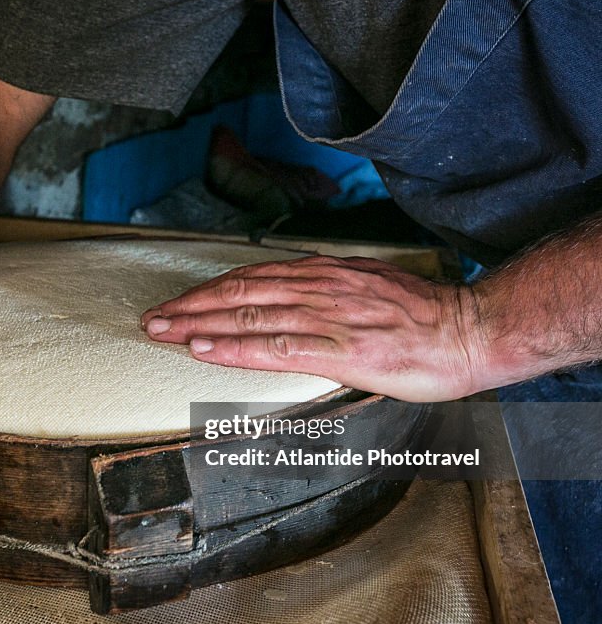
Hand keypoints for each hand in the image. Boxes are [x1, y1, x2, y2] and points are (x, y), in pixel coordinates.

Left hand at [141, 255, 487, 401]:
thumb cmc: (423, 316)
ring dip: (198, 325)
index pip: (252, 277)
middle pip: (239, 293)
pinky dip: (234, 347)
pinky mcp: (340, 349)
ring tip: (164, 332)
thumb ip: (327, 290)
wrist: (470, 330)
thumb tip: (292, 297)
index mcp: (324, 274)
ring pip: (248, 317)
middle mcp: (318, 288)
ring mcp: (327, 316)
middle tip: (154, 317)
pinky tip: (205, 349)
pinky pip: (275, 347)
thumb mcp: (367, 287)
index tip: (180, 301)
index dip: (209, 290)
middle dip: (191, 306)